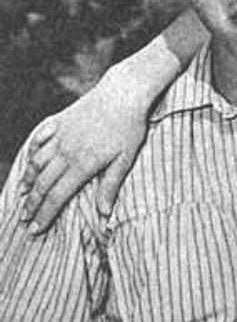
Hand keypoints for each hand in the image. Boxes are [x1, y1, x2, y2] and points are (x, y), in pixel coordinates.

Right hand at [20, 63, 149, 231]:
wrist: (123, 92)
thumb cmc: (129, 127)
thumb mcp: (125, 159)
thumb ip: (111, 186)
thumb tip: (104, 214)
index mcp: (82, 164)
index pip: (57, 196)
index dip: (45, 215)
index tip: (35, 230)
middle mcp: (66, 150)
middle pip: (43, 184)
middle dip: (32, 205)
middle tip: (24, 220)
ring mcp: (60, 135)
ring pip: (37, 162)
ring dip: (28, 181)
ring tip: (23, 196)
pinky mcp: (59, 121)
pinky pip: (39, 139)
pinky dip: (32, 153)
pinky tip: (30, 163)